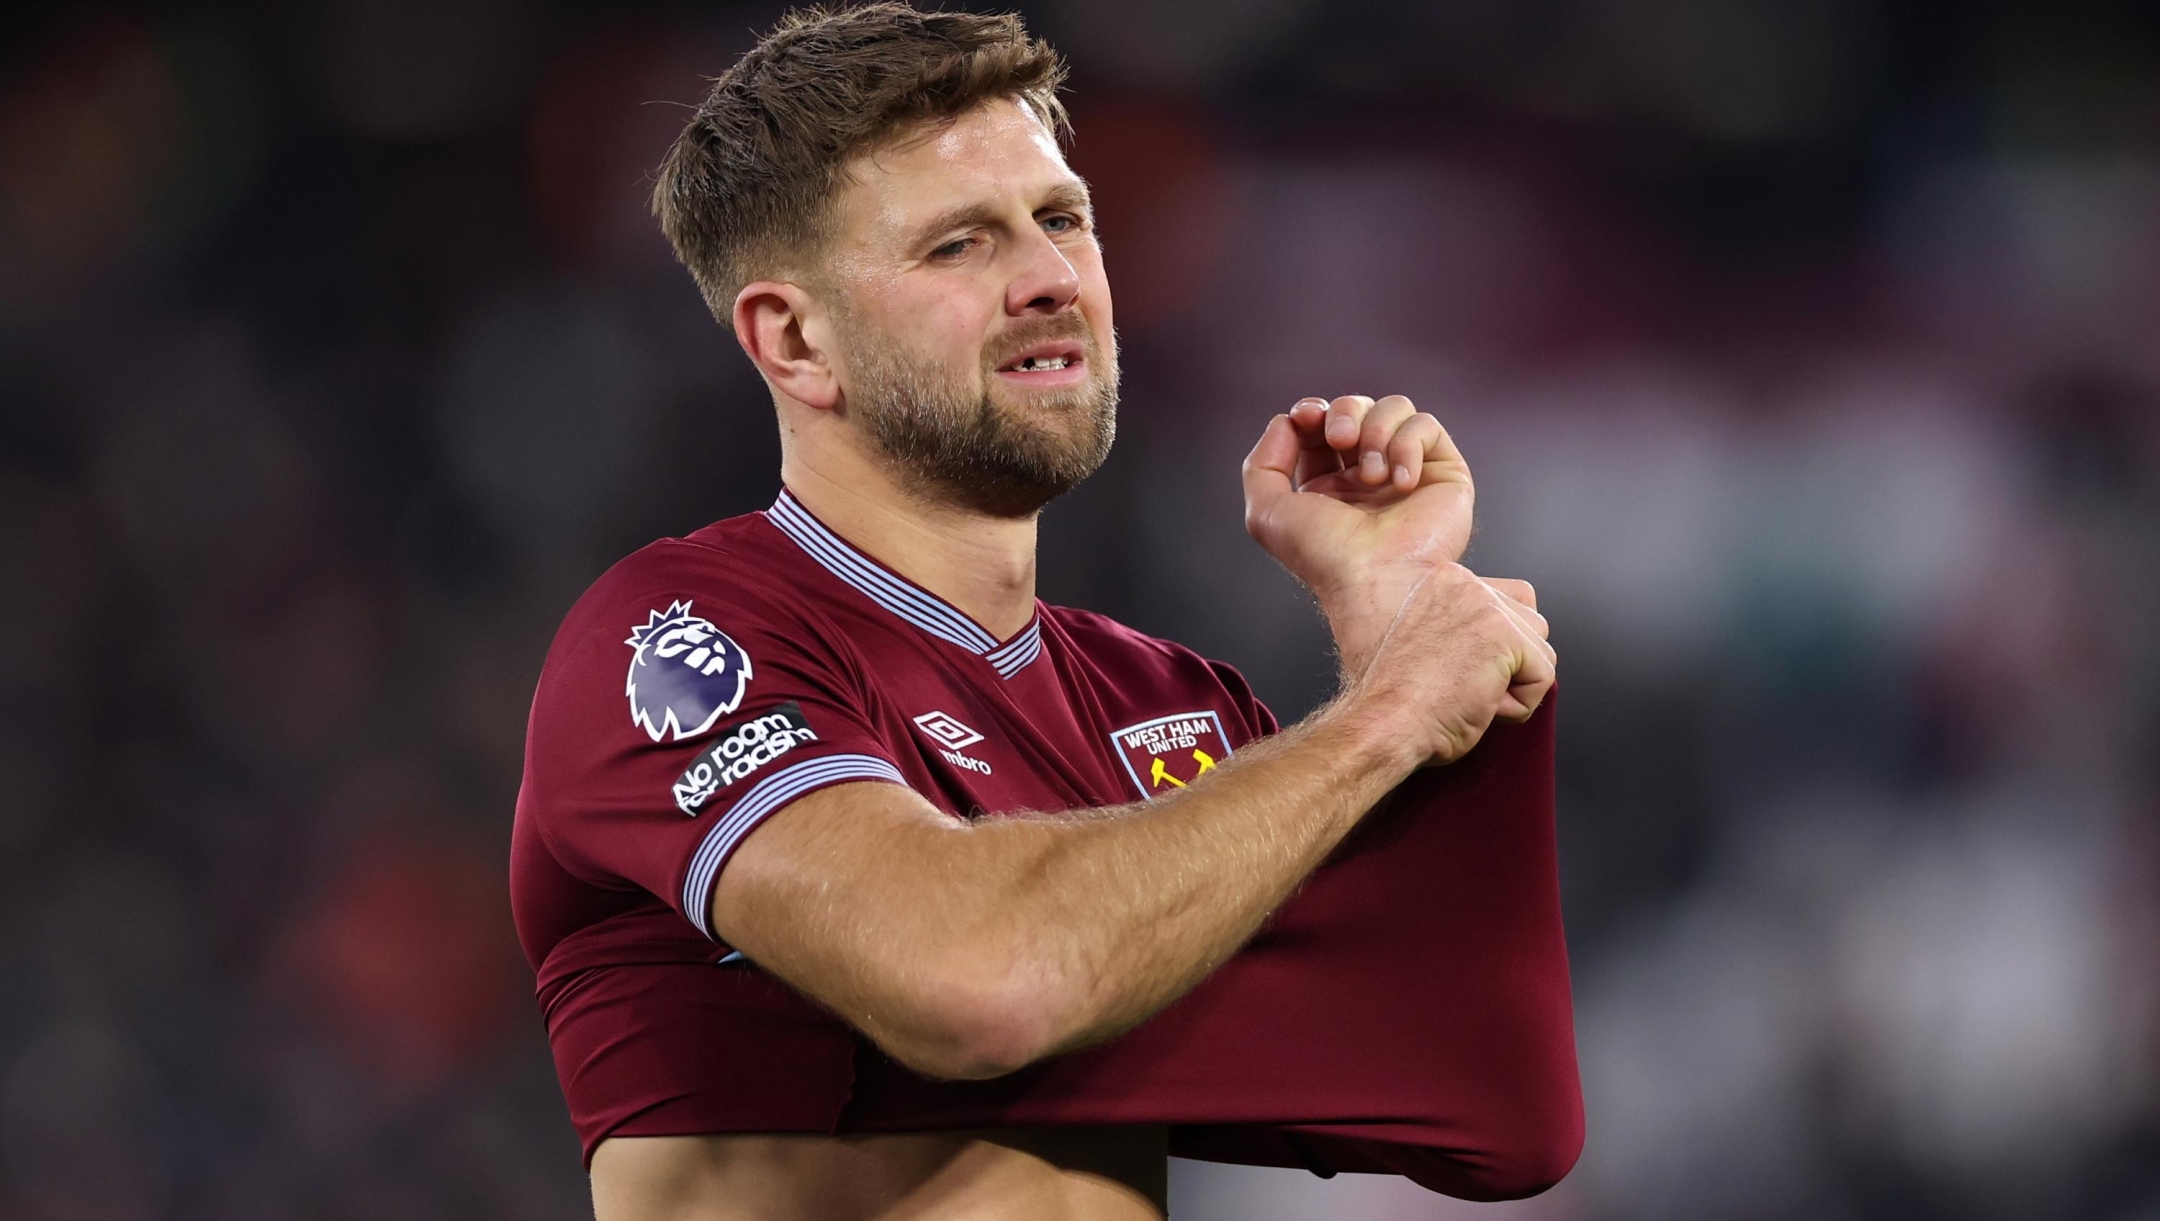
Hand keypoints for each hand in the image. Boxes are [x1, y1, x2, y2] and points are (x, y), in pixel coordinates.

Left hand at [1242, 395, 1474, 673]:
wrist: (1379, 577)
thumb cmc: (1326, 554)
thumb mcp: (1266, 512)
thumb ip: (1262, 463)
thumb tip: (1287, 421)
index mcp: (1328, 487)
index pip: (1319, 427)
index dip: (1311, 412)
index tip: (1306, 416)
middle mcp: (1368, 478)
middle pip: (1355, 408)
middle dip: (1343, 413)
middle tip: (1340, 439)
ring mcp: (1406, 473)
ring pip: (1394, 408)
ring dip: (1375, 430)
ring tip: (1372, 474)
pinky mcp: (1443, 472)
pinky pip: (1425, 426)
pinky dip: (1407, 447)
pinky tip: (1401, 484)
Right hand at [1351, 564, 1555, 764]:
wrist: (1385, 722)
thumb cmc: (1396, 699)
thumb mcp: (1428, 642)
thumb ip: (1463, 628)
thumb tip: (1506, 647)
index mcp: (1443, 579)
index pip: (1508, 600)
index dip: (1498, 647)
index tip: (1459, 669)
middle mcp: (1465, 583)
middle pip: (1531, 624)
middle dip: (1510, 665)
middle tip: (1462, 685)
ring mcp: (1486, 607)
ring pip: (1541, 651)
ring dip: (1514, 684)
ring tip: (1470, 695)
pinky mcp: (1505, 638)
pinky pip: (1543, 677)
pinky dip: (1519, 706)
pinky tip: (1480, 706)